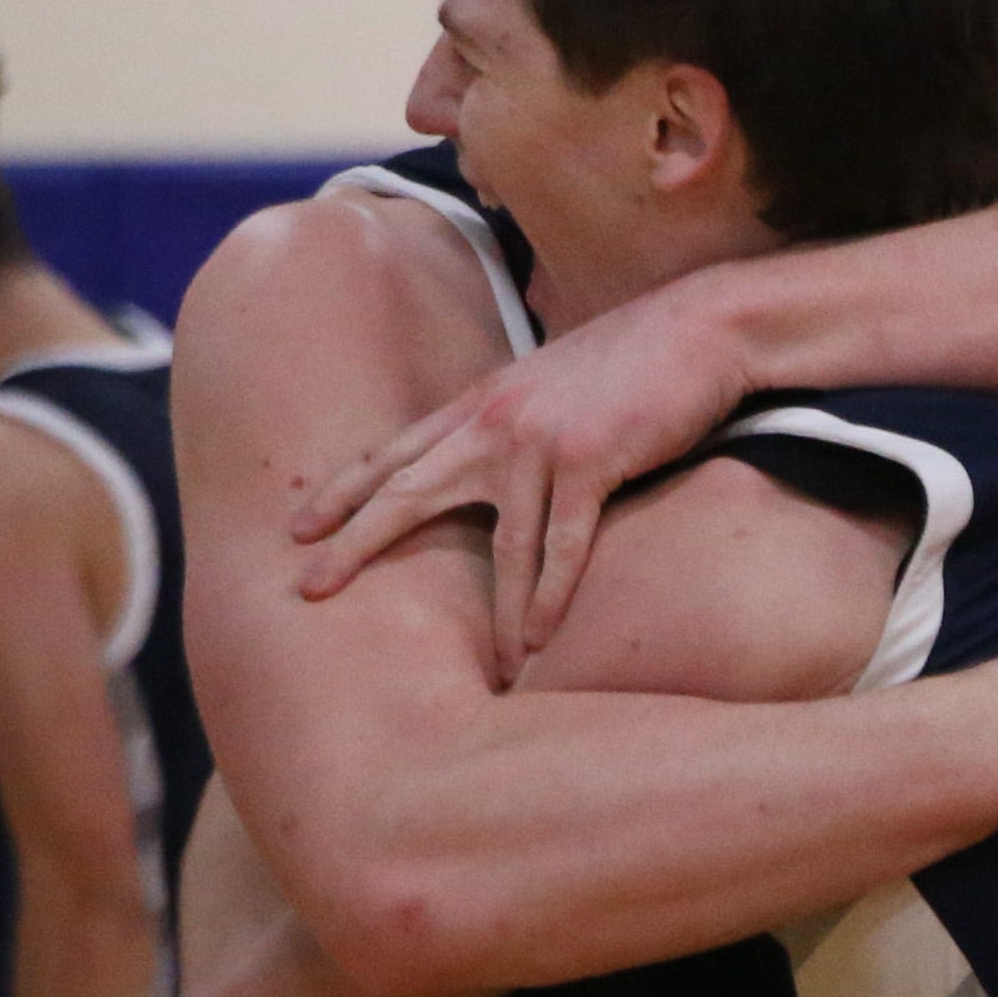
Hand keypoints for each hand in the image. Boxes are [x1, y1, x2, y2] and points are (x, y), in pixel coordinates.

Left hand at [289, 278, 746, 676]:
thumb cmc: (635, 360)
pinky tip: (541, 640)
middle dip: (355, 542)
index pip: (392, 451)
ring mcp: (540, 441)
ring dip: (497, 614)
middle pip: (407, 491)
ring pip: (501, 543)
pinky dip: (552, 598)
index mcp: (480, 400)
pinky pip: (564, 545)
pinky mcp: (592, 460)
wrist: (700, 327)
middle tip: (309, 589)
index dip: (341, 490)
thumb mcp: (549, 383)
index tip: (297, 528)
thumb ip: (511, 421)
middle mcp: (495, 420)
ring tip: (495, 669)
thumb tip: (495, 466)